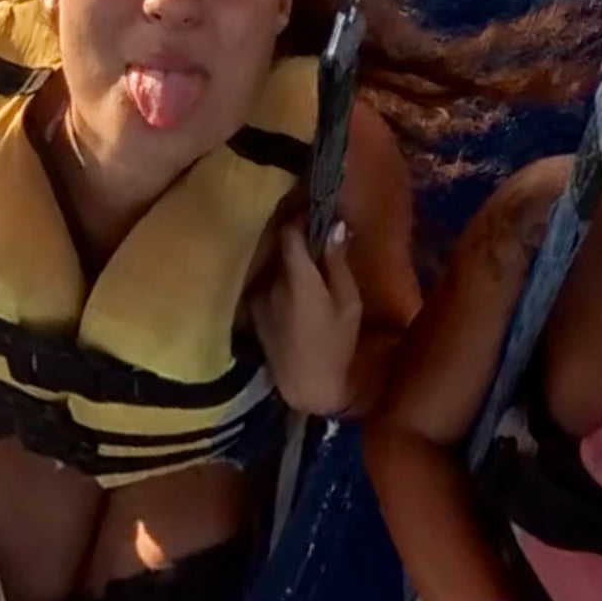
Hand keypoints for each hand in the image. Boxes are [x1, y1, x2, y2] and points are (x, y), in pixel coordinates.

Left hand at [251, 219, 362, 416]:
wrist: (305, 387)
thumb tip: (336, 226)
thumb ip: (338, 262)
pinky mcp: (253, 311)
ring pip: (275, 266)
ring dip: (290, 263)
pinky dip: (281, 281)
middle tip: (321, 242)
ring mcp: (258, 297)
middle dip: (300, 241)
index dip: (302, 218)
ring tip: (312, 273)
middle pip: (281, 248)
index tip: (317, 213)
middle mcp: (271, 282)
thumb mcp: (349, 304)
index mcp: (297, 277)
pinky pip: (268, 284)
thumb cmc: (336, 346)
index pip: (289, 231)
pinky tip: (297, 297)